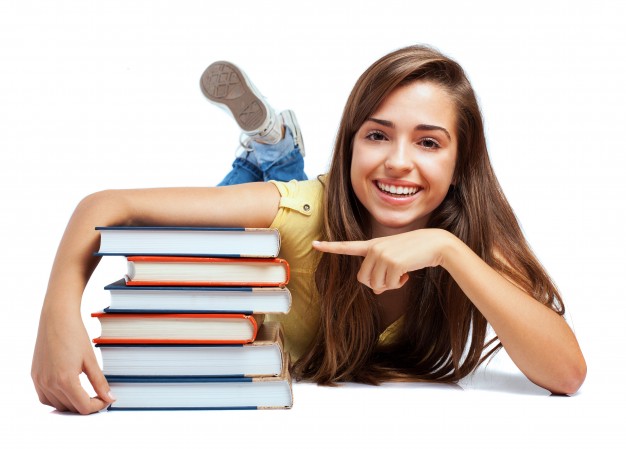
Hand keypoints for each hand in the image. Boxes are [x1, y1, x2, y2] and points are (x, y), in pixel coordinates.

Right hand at [32, 304, 113, 413]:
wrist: (57, 318)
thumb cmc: (74, 334)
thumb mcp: (91, 360)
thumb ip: (100, 382)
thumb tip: (109, 398)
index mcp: (65, 380)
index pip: (83, 407)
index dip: (98, 406)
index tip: (106, 399)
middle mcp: (49, 383)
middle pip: (71, 407)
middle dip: (86, 404)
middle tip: (98, 395)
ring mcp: (39, 381)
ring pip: (57, 405)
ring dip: (71, 403)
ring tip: (85, 393)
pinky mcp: (35, 376)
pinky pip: (45, 397)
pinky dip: (57, 399)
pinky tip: (68, 390)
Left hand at [313, 229, 450, 293]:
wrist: (436, 244)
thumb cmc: (416, 252)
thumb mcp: (395, 260)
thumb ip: (381, 272)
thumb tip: (377, 290)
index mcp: (373, 244)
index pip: (348, 246)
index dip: (330, 247)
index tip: (315, 244)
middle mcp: (374, 248)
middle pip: (363, 279)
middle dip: (377, 284)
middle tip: (393, 277)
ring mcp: (382, 255)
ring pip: (375, 284)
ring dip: (389, 285)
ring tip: (401, 273)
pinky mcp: (392, 263)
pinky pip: (388, 285)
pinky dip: (398, 284)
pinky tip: (407, 274)